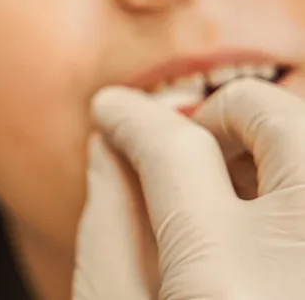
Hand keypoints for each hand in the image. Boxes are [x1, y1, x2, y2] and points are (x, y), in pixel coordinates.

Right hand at [74, 79, 304, 298]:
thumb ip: (105, 230)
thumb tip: (108, 145)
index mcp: (222, 287)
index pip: (175, 151)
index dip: (135, 118)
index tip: (114, 109)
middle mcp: (303, 267)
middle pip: (283, 121)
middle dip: (230, 109)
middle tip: (196, 136)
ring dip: (277, 142)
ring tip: (237, 184)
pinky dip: (297, 183)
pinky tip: (270, 222)